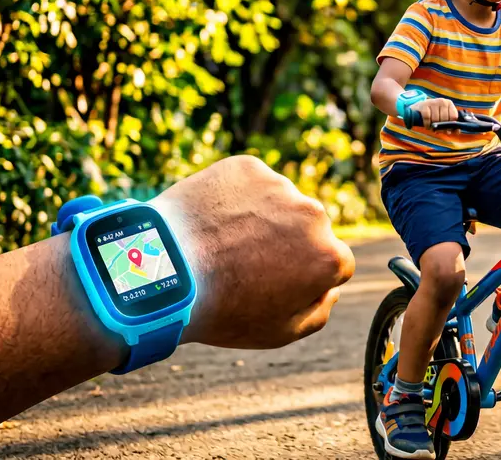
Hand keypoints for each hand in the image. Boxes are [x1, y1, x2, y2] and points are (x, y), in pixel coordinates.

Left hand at [151, 155, 354, 349]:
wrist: (165, 270)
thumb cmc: (222, 308)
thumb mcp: (279, 332)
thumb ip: (319, 311)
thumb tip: (331, 289)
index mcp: (329, 256)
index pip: (335, 262)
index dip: (306, 275)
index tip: (277, 282)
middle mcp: (314, 215)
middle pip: (310, 229)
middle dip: (289, 242)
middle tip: (247, 262)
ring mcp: (280, 187)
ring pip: (280, 203)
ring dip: (264, 218)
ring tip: (224, 243)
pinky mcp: (248, 167)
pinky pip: (250, 184)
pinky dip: (236, 198)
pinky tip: (213, 221)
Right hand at [412, 97, 459, 128]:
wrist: (419, 108)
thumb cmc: (434, 114)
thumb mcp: (443, 117)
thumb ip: (451, 124)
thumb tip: (457, 132)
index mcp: (449, 103)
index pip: (453, 117)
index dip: (451, 126)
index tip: (447, 130)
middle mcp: (442, 101)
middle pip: (445, 119)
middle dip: (441, 128)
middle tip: (438, 130)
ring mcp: (433, 102)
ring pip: (436, 120)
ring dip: (433, 127)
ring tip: (432, 127)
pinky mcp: (424, 105)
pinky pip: (427, 118)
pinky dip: (427, 125)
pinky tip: (427, 126)